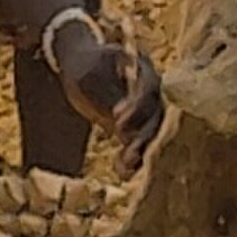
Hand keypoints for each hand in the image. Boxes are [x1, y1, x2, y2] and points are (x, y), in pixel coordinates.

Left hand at [44, 13, 164, 165]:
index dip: (136, 105)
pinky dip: (133, 158)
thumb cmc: (84, 65)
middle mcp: (150, 91)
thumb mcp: (87, 73)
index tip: (116, 116)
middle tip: (130, 153)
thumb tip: (115, 113)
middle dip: (143, 135)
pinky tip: (122, 171)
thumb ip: (105, 94)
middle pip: (155, 114)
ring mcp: (145, 110)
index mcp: (141, 70)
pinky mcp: (137, 126)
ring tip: (127, 166)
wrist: (81, 65)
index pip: (148, 88)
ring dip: (141, 150)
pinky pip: (139, 143)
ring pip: (150, 132)